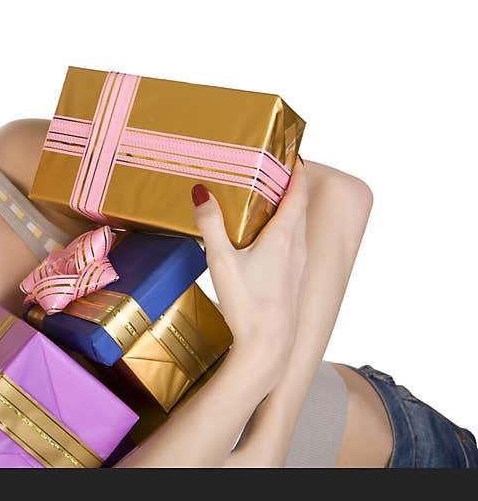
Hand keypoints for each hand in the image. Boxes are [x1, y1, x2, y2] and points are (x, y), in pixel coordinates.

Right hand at [190, 158, 308, 379]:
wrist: (268, 347)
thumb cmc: (247, 304)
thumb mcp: (221, 261)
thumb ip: (210, 224)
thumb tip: (201, 192)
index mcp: (283, 237)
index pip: (297, 193)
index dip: (296, 171)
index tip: (291, 153)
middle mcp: (296, 248)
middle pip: (299, 208)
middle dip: (290, 186)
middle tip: (272, 171)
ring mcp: (297, 266)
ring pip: (297, 228)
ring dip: (287, 210)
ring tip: (266, 200)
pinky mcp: (292, 281)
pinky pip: (292, 246)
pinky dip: (284, 231)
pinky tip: (264, 240)